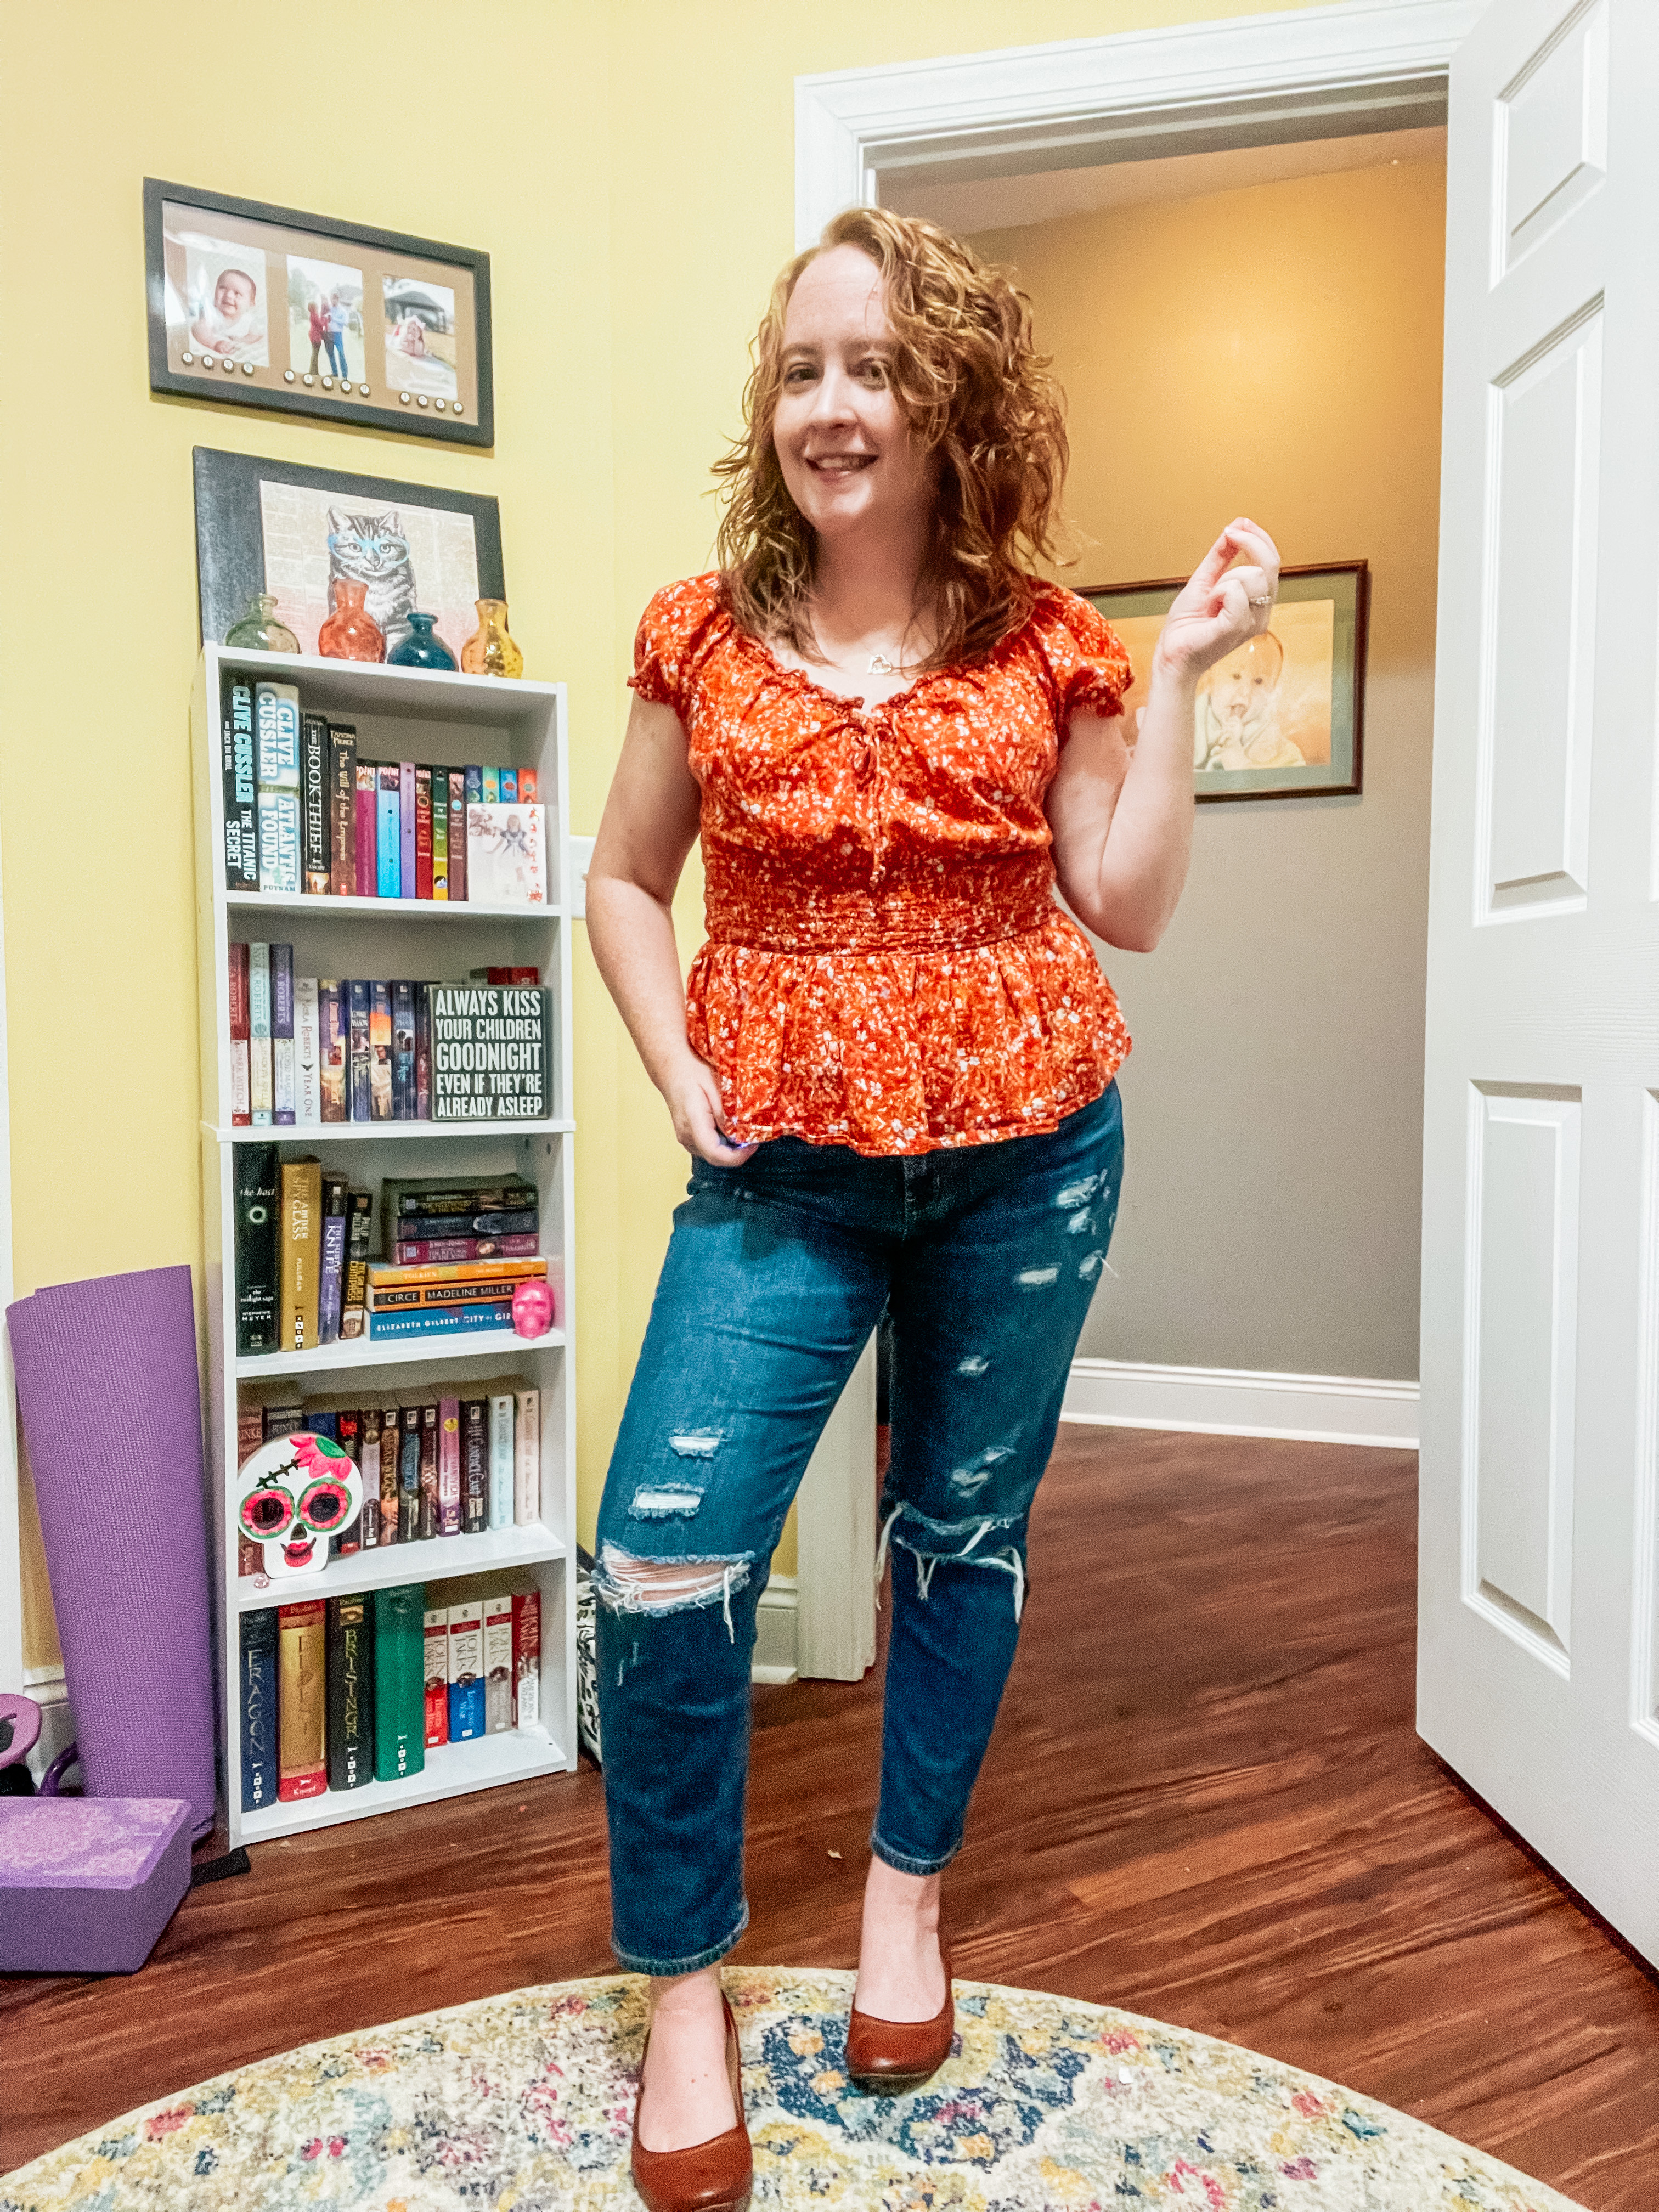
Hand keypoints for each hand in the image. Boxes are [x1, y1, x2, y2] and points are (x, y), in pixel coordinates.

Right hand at [660, 1053, 756, 1167]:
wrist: (671, 1068)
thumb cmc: (692, 1072)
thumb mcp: (715, 1085)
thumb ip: (726, 1111)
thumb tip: (741, 1132)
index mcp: (693, 1122)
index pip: (715, 1154)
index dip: (738, 1156)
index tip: (754, 1144)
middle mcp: (687, 1136)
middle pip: (717, 1158)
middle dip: (738, 1151)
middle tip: (754, 1135)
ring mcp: (686, 1139)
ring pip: (714, 1154)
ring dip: (731, 1147)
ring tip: (743, 1129)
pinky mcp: (689, 1137)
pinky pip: (709, 1147)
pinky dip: (723, 1142)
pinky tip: (730, 1127)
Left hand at [1153, 519, 1280, 685]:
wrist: (1171, 655)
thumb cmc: (1187, 626)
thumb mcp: (1204, 580)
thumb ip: (1222, 555)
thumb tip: (1236, 526)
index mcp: (1257, 601)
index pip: (1273, 562)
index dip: (1259, 538)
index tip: (1239, 524)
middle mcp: (1261, 613)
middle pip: (1270, 565)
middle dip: (1247, 544)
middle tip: (1227, 538)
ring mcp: (1252, 623)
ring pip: (1253, 576)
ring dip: (1225, 578)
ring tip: (1211, 598)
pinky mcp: (1236, 629)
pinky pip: (1237, 593)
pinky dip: (1219, 591)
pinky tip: (1210, 606)